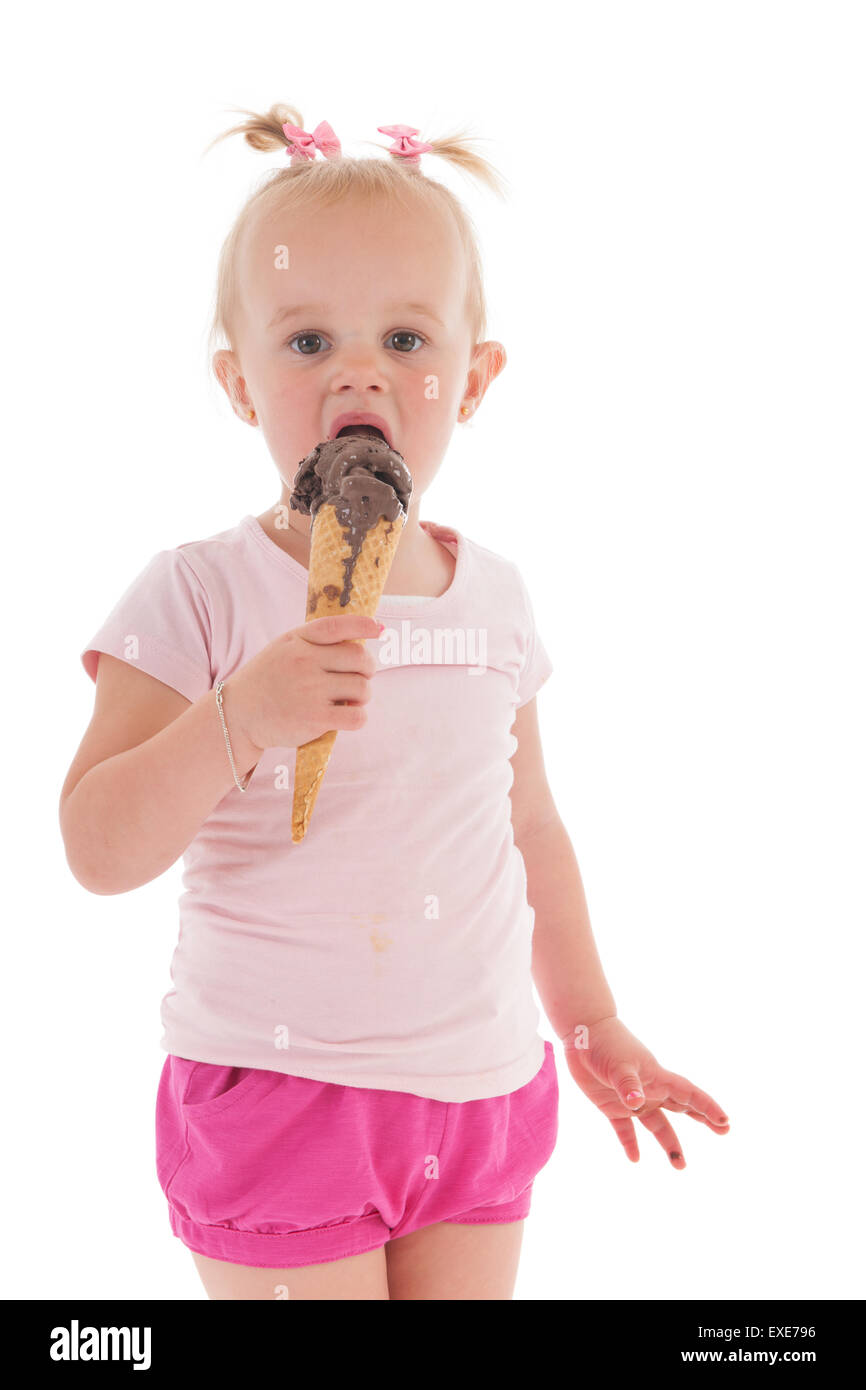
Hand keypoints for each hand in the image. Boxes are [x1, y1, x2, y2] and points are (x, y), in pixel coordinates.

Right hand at [229, 613, 382, 753]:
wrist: (238, 716)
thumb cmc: (267, 681)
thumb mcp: (282, 650)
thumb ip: (313, 643)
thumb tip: (360, 640)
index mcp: (297, 641)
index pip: (336, 626)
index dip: (362, 625)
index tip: (378, 629)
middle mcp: (304, 662)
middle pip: (360, 658)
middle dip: (368, 669)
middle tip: (360, 677)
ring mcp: (311, 690)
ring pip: (363, 688)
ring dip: (363, 695)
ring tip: (349, 699)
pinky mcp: (316, 719)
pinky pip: (357, 716)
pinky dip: (358, 717)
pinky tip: (346, 716)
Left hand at [560, 1015, 729, 1167]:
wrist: (582, 1034)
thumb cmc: (604, 1043)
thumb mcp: (618, 1063)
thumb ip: (627, 1083)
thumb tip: (636, 1103)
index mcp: (657, 1078)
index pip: (688, 1094)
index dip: (707, 1107)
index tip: (725, 1122)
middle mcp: (649, 1090)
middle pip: (682, 1108)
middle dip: (703, 1119)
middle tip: (723, 1131)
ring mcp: (631, 1099)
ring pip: (657, 1125)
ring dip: (669, 1143)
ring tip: (680, 1165)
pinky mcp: (611, 1105)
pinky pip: (625, 1129)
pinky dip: (630, 1143)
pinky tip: (635, 1159)